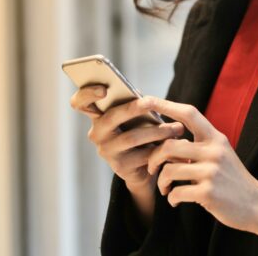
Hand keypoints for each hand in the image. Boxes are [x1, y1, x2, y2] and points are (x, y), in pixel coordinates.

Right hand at [69, 86, 183, 187]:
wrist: (143, 169)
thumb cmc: (139, 133)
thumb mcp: (134, 117)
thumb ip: (133, 104)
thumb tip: (141, 95)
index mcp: (97, 116)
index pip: (80, 103)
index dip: (87, 94)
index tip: (104, 89)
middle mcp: (97, 134)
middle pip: (111, 117)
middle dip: (132, 108)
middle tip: (151, 102)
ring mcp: (106, 151)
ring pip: (131, 137)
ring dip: (157, 131)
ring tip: (177, 128)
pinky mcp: (120, 167)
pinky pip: (143, 155)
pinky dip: (161, 148)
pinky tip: (174, 145)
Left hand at [144, 97, 257, 239]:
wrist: (257, 205)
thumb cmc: (232, 179)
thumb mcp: (220, 154)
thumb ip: (198, 145)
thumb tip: (166, 139)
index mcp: (216, 138)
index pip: (189, 114)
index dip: (166, 105)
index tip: (146, 100)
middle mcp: (214, 151)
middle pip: (169, 145)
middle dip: (154, 158)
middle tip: (152, 169)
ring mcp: (211, 172)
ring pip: (169, 170)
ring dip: (161, 181)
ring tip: (166, 188)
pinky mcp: (208, 193)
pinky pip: (176, 192)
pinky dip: (171, 198)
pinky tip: (175, 200)